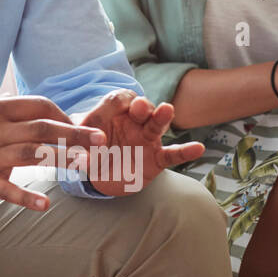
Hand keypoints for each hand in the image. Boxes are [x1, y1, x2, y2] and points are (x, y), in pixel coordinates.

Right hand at [0, 96, 107, 208]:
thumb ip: (14, 107)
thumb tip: (49, 107)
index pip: (38, 106)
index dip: (63, 116)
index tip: (80, 127)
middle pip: (41, 129)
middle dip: (74, 134)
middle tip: (101, 140)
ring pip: (32, 155)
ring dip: (62, 158)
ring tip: (85, 163)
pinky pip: (10, 190)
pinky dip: (28, 198)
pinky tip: (46, 204)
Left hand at [73, 90, 203, 195]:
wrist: (100, 176)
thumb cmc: (88, 151)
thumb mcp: (78, 146)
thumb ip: (80, 145)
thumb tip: (81, 152)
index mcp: (112, 112)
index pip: (115, 100)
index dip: (115, 103)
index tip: (116, 107)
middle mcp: (132, 121)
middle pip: (140, 108)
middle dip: (141, 106)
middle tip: (139, 108)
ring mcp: (146, 138)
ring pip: (157, 125)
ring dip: (162, 117)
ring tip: (167, 110)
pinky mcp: (156, 158)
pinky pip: (172, 154)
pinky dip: (185, 151)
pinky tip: (199, 148)